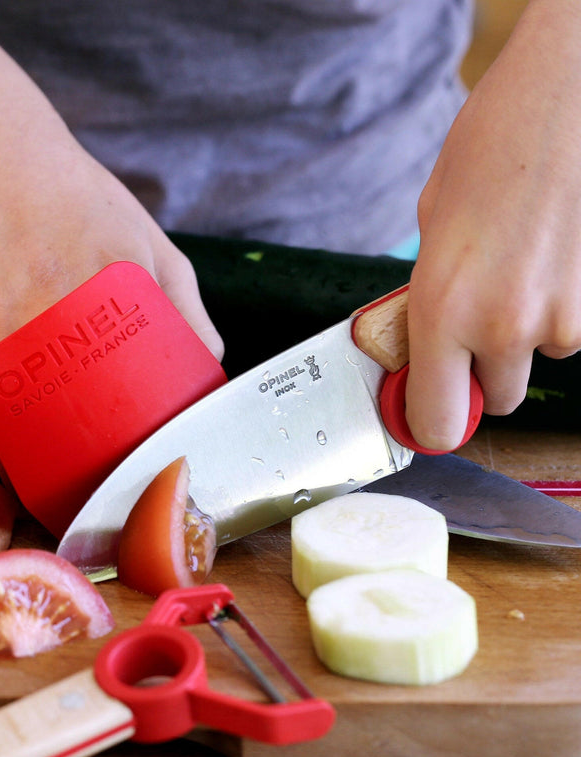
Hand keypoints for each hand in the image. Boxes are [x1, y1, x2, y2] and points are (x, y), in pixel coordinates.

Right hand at [0, 0, 222, 463]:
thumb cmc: (78, 200)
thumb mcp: (153, 241)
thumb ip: (188, 307)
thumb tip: (208, 372)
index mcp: (115, 303)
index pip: (134, 417)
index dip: (138, 464)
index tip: (141, 484)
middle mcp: (52, 322)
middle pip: (66, 444)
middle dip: (78, 485)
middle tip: (91, 497)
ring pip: (7, 445)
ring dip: (24, 477)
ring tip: (42, 486)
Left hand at [405, 0, 580, 450]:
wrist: (565, 101)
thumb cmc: (489, 150)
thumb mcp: (430, 233)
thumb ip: (426, 303)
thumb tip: (422, 348)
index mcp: (442, 311)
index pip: (437, 422)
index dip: (429, 424)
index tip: (424, 414)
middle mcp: (503, 327)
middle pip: (495, 400)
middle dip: (480, 374)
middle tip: (472, 331)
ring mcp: (561, 319)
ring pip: (536, 362)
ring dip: (521, 337)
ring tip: (516, 272)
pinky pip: (567, 332)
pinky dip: (556, 311)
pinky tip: (548, 262)